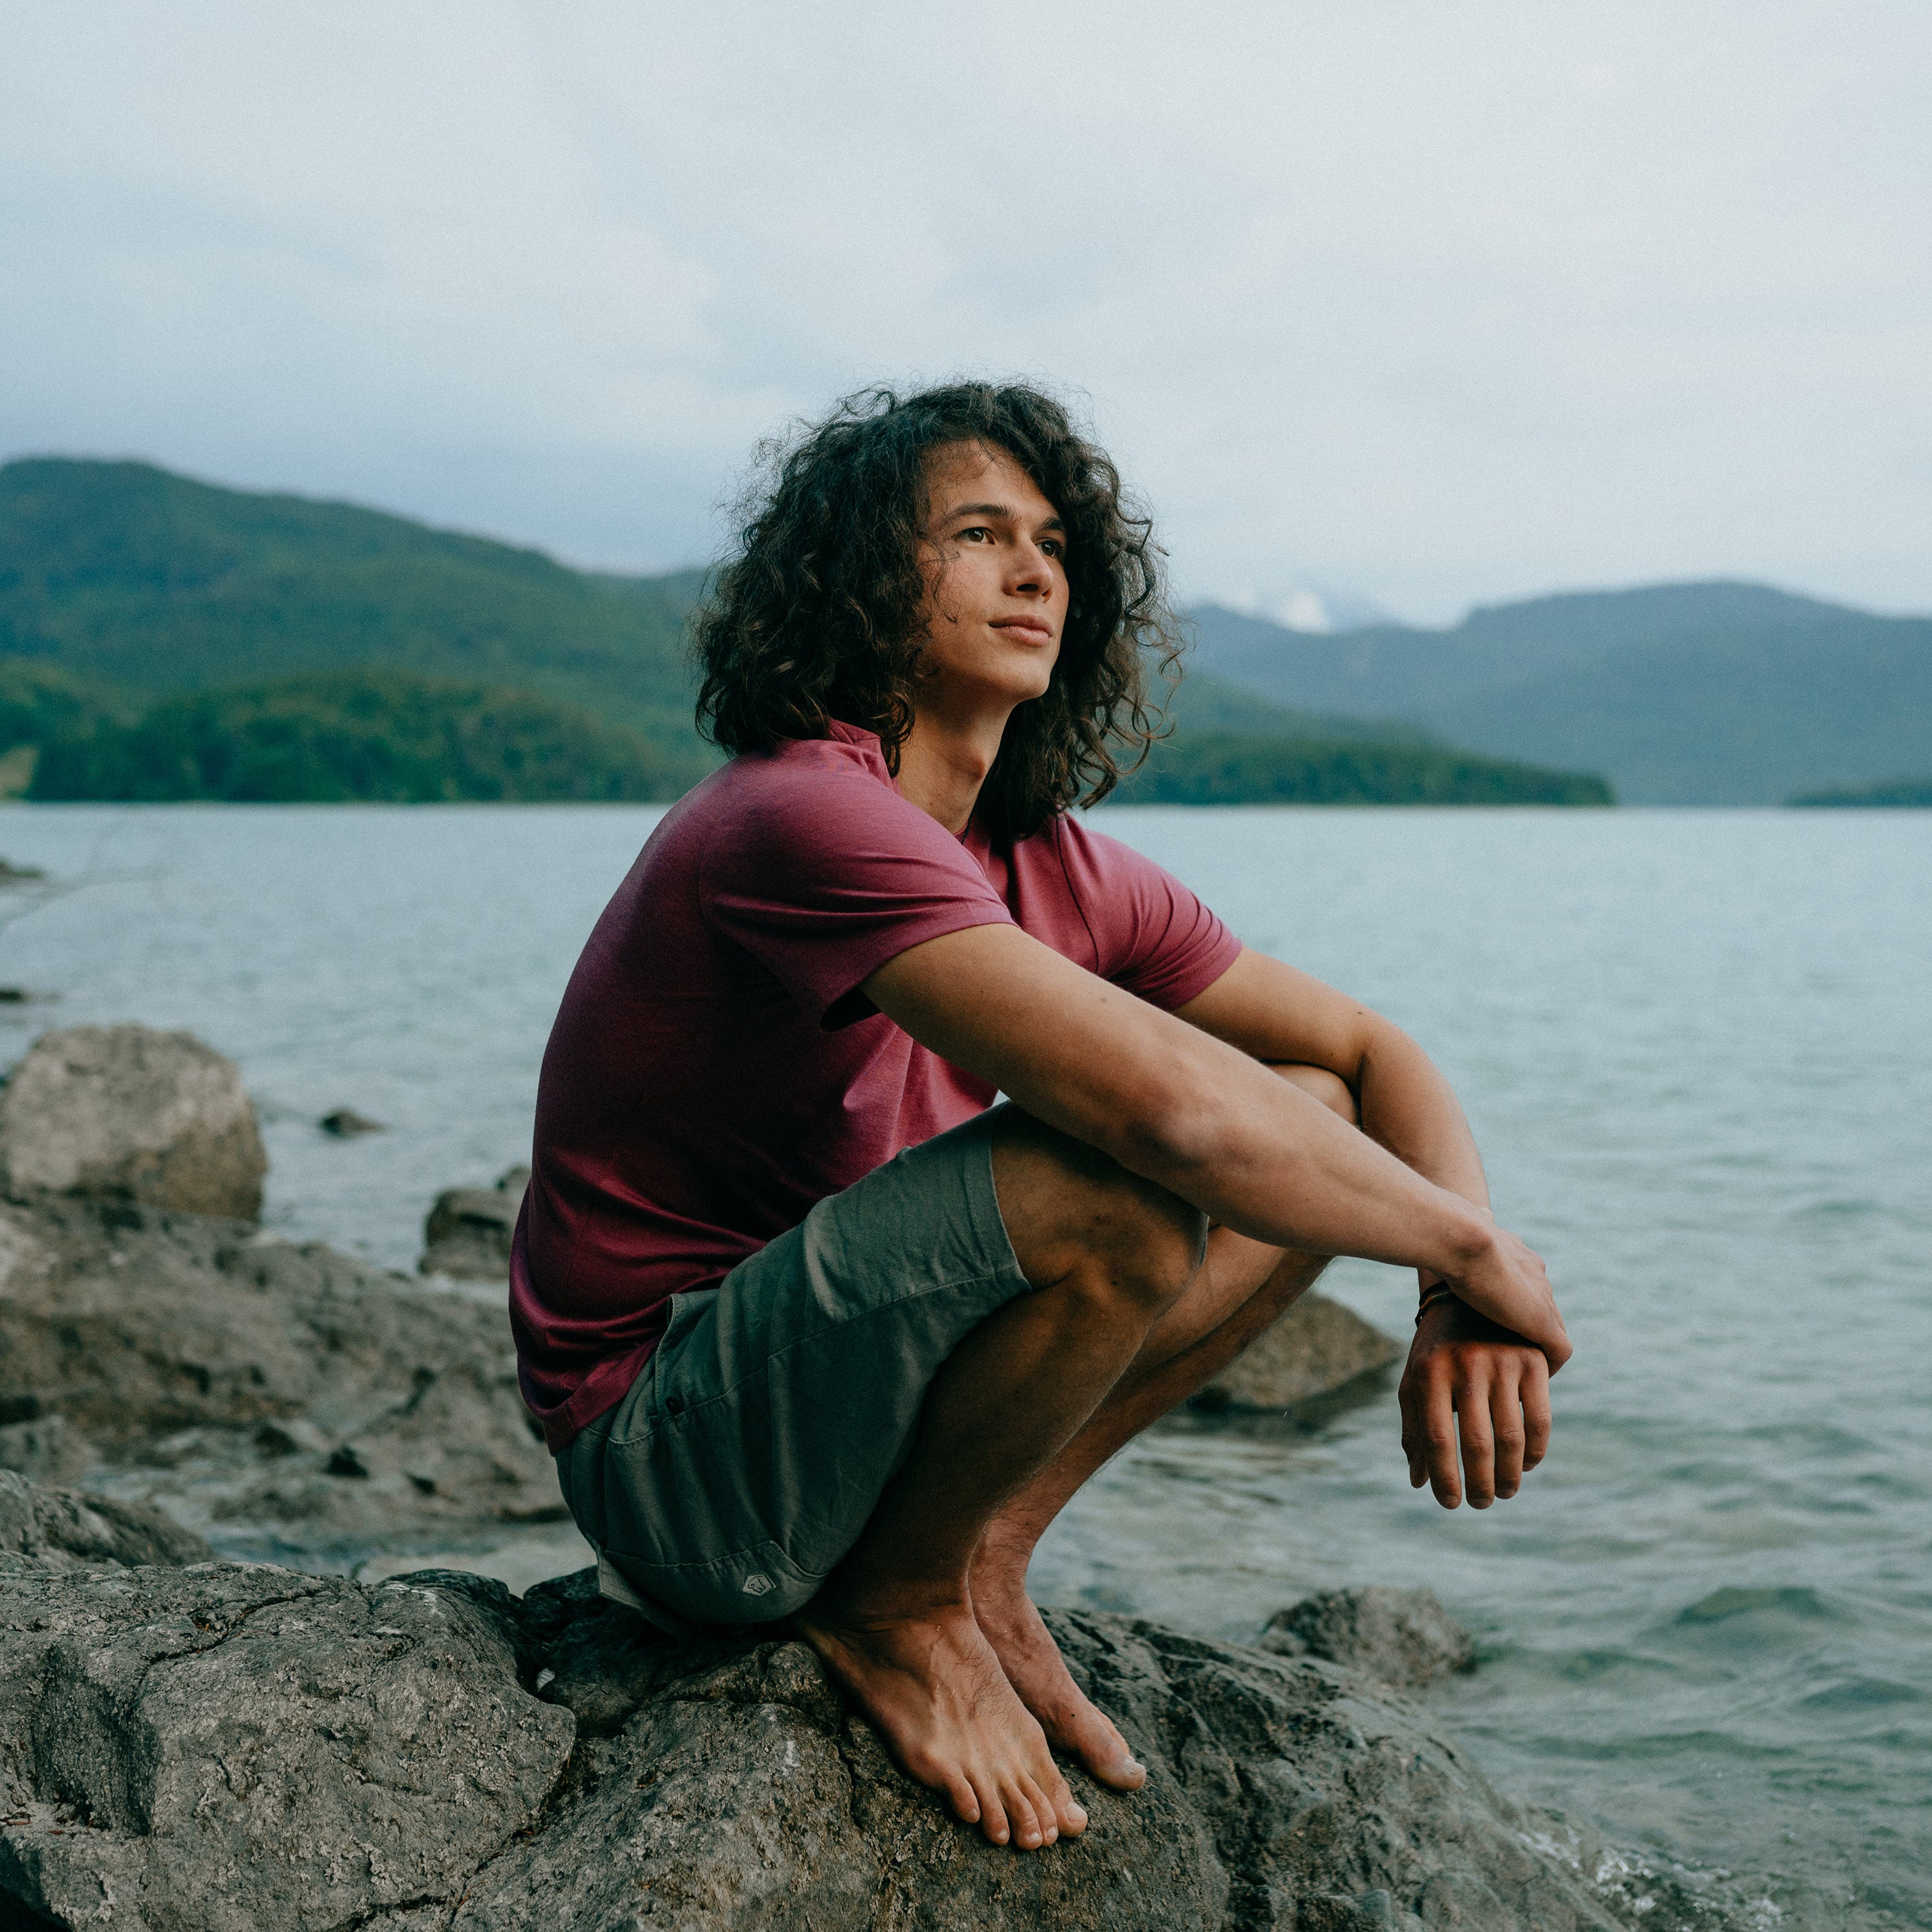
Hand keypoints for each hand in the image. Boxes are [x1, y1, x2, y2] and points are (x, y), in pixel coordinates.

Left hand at [1399, 1298, 1557, 1509]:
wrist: (1469, 1293)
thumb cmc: (1436, 1350)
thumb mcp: (1416, 1381)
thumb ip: (1414, 1429)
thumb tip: (1418, 1482)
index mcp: (1430, 1371)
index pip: (1436, 1438)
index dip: (1444, 1477)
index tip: (1450, 1503)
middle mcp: (1466, 1365)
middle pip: (1475, 1442)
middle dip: (1479, 1483)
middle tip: (1480, 1504)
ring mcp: (1502, 1361)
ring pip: (1511, 1437)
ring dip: (1509, 1475)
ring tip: (1503, 1492)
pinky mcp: (1533, 1361)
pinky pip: (1540, 1419)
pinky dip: (1535, 1451)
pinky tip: (1525, 1465)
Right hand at [1437, 1220, 1570, 1369]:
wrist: (1462, 1240)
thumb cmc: (1446, 1237)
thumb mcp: (1453, 1240)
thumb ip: (1456, 1244)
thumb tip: (1444, 1237)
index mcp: (1516, 1256)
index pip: (1525, 1284)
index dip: (1513, 1305)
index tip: (1498, 1324)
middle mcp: (1535, 1275)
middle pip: (1542, 1307)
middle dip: (1530, 1330)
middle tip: (1510, 1355)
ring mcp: (1542, 1297)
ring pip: (1553, 1330)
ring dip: (1539, 1351)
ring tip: (1519, 1372)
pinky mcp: (1543, 1321)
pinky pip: (1559, 1351)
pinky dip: (1550, 1366)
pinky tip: (1529, 1380)